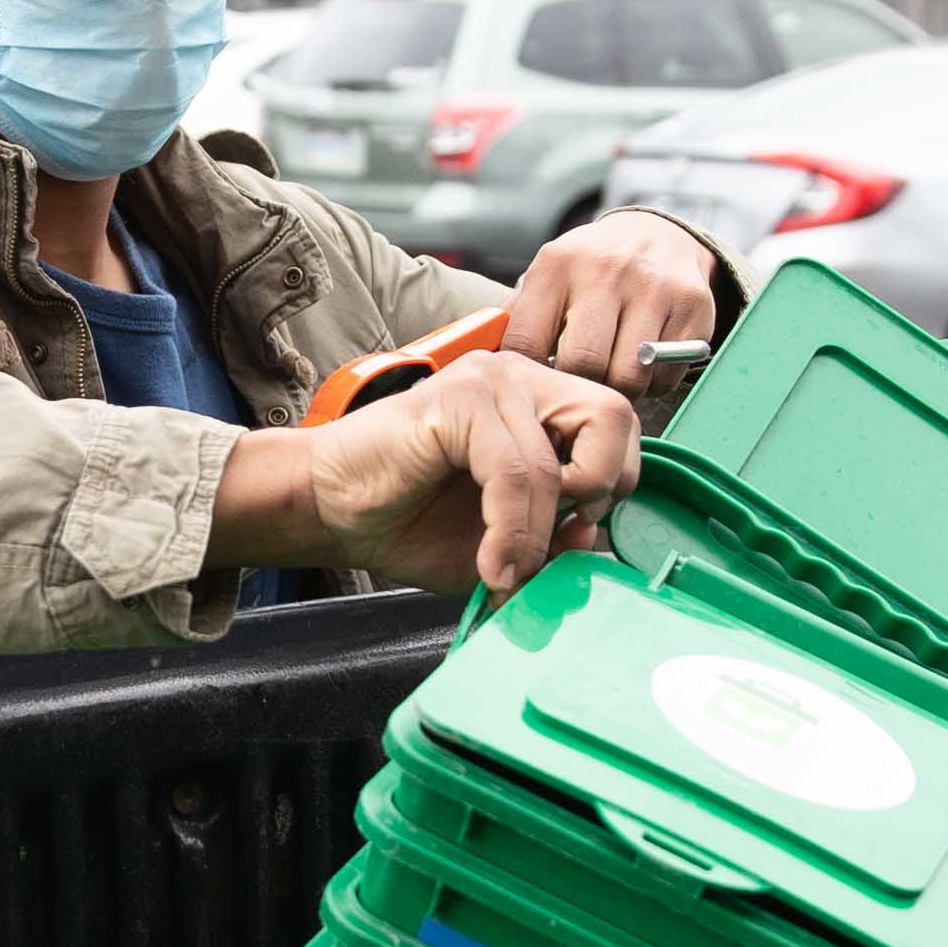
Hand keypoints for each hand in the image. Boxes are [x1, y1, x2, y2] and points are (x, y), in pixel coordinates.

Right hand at [217, 354, 640, 595]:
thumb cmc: (405, 518)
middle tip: (554, 536)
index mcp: (538, 404)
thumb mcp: (502, 543)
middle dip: (600, 489)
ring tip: (506, 567)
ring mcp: (490, 381)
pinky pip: (516, 472)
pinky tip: (490, 563)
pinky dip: (510, 530)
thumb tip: (593, 534)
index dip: (611, 486)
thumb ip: (554, 537)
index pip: (619, 428)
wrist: (328, 508)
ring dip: (540, 531)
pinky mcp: (458, 399)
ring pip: (562, 459)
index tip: (568, 533)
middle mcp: (521, 379)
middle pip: (616, 418)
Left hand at [504, 210, 720, 390]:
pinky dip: (656, 383)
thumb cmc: (590, 270)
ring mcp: (654, 285)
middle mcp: (607, 269)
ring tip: (613, 376)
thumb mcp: (548, 278)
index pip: (527, 344)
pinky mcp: (693, 304)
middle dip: (580, 386)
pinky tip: (647, 363)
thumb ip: (518, 318)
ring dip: (620, 391)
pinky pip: (668, 374)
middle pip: (584, 364)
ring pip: (629, 376)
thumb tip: (485, 366)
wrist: (657, 235)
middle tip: (582, 387)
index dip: (531, 377)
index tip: (540, 384)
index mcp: (558, 264)